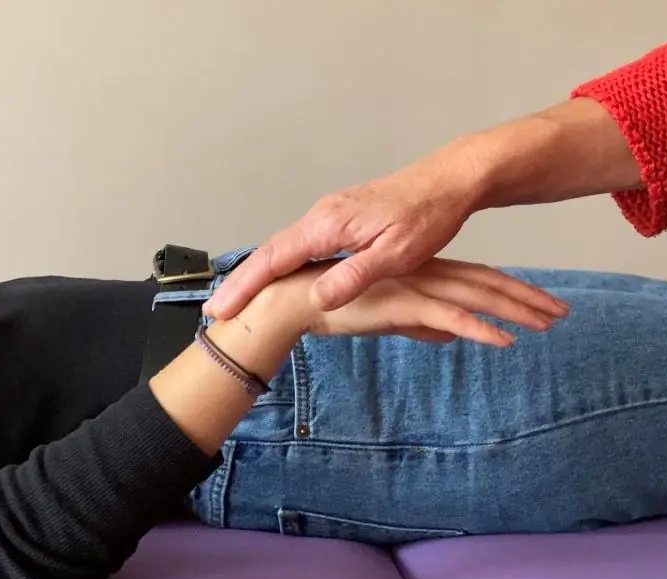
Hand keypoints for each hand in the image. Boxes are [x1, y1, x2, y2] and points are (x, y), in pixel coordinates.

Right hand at [205, 139, 492, 319]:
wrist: (449, 180)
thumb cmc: (427, 216)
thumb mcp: (396, 254)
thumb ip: (355, 276)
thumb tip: (318, 298)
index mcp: (328, 224)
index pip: (275, 258)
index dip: (246, 286)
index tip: (220, 310)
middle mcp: (322, 216)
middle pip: (271, 251)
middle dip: (242, 281)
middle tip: (217, 311)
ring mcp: (330, 215)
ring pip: (284, 246)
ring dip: (259, 273)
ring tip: (239, 299)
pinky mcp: (342, 218)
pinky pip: (300, 243)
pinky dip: (282, 263)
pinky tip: (281, 277)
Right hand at [274, 257, 567, 346]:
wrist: (291, 298)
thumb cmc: (328, 300)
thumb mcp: (382, 315)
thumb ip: (416, 322)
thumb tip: (448, 335)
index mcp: (416, 270)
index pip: (470, 278)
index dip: (506, 290)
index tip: (536, 303)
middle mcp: (418, 271)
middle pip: (480, 283)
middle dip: (523, 298)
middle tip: (560, 313)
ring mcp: (409, 283)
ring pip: (472, 295)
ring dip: (512, 310)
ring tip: (548, 323)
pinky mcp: (397, 299)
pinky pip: (446, 315)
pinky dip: (478, 326)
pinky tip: (503, 341)